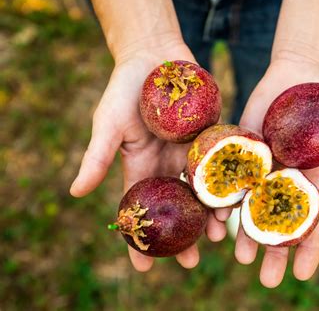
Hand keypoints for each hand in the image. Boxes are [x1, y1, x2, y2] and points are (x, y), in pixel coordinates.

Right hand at [70, 45, 226, 270]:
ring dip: (209, 215)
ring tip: (218, 235)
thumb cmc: (125, 88)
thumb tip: (76, 193)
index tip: (144, 267)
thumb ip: (97, 156)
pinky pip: (222, 164)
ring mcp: (191, 153)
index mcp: (141, 166)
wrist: (155, 55)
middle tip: (190, 262)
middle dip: (182, 235)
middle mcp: (168, 165)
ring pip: (202, 191)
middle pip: (176, 207)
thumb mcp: (107, 122)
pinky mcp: (211, 137)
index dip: (139, 238)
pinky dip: (229, 182)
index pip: (140, 208)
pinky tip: (238, 197)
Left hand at [226, 54, 318, 287]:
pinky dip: (224, 195)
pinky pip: (231, 175)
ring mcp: (262, 166)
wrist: (302, 72)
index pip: (312, 221)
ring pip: (252, 205)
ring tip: (239, 255)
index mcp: (313, 182)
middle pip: (279, 221)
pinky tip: (217, 216)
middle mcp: (285, 180)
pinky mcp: (241, 148)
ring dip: (245, 231)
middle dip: (273, 249)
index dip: (309, 248)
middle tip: (266, 278)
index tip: (302, 274)